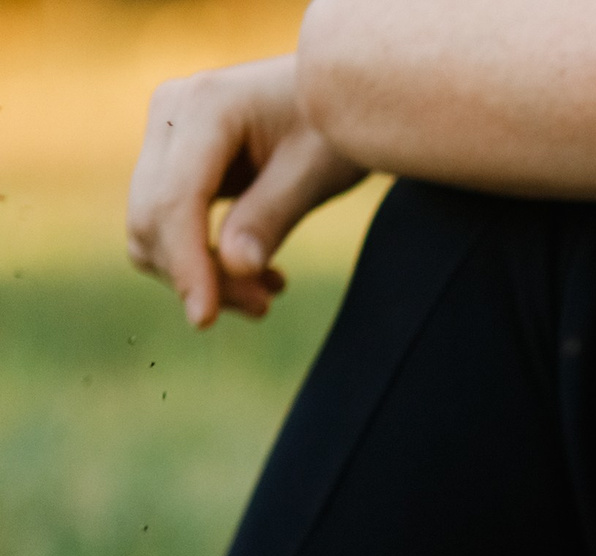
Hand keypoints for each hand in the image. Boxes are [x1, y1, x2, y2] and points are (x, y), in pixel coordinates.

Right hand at [127, 56, 368, 327]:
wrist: (339, 92)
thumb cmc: (338, 125)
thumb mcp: (318, 171)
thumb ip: (273, 216)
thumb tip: (234, 268)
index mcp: (205, 107)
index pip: (175, 200)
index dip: (187, 264)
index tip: (205, 320)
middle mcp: (170, 114)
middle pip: (153, 217)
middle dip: (200, 274)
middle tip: (264, 307)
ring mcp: (166, 134)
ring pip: (153, 227)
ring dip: (201, 273)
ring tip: (267, 295)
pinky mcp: (174, 160)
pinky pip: (170, 222)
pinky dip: (203, 258)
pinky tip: (259, 276)